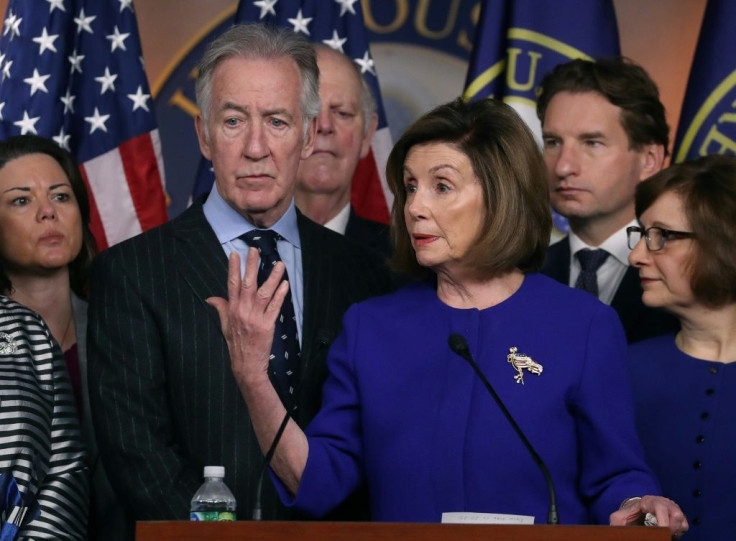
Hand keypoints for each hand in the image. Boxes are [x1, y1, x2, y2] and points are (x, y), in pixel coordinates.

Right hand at [207, 249, 289, 387]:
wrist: (246, 365)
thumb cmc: (236, 344)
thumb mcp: (224, 326)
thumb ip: (221, 308)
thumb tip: (210, 298)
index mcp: (232, 309)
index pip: (231, 284)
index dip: (233, 268)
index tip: (235, 253)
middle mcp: (242, 311)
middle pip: (247, 284)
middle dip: (251, 266)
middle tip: (255, 250)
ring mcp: (255, 318)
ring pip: (264, 293)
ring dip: (272, 277)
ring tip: (279, 264)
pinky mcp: (267, 325)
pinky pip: (275, 307)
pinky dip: (280, 295)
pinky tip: (285, 284)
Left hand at [610, 495, 687, 538]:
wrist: (640, 512)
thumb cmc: (631, 515)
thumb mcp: (620, 517)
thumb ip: (617, 522)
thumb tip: (614, 530)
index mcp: (649, 501)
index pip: (660, 507)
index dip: (661, 520)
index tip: (658, 530)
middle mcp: (665, 503)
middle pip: (676, 516)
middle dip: (669, 529)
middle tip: (660, 535)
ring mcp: (674, 510)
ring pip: (681, 522)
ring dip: (672, 531)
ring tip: (661, 534)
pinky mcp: (681, 518)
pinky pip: (684, 526)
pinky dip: (677, 533)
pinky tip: (666, 534)